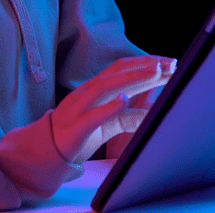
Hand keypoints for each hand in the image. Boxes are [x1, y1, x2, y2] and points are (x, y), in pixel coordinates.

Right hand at [51, 56, 175, 163]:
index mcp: (93, 88)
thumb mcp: (106, 124)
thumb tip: (152, 114)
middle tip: (171, 64)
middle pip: (118, 72)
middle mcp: (87, 92)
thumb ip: (126, 117)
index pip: (121, 68)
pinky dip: (109, 106)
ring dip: (133, 78)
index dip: (145, 63)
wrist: (44, 152)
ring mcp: (80, 108)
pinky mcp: (76, 128)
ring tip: (156, 74)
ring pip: (107, 86)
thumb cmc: (77, 135)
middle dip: (146, 67)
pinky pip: (93, 115)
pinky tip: (124, 100)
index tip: (168, 62)